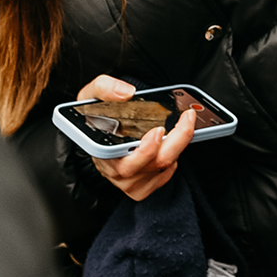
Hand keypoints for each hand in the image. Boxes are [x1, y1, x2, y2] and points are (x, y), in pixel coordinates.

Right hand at [80, 74, 195, 201]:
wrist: (93, 137)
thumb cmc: (94, 119)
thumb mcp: (90, 96)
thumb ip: (104, 88)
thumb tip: (127, 93)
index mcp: (103, 154)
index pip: (127, 162)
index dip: (146, 149)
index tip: (158, 130)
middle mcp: (117, 172)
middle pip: (156, 163)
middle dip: (178, 139)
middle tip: (187, 118)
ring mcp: (131, 183)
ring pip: (165, 167)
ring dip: (178, 145)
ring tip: (182, 125)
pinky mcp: (142, 188)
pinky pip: (166, 175)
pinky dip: (174, 157)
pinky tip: (170, 143)